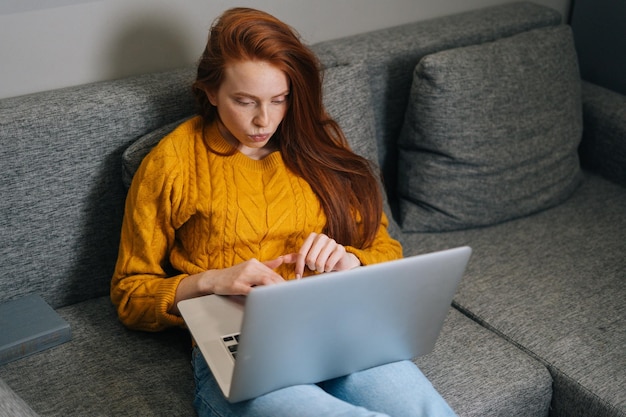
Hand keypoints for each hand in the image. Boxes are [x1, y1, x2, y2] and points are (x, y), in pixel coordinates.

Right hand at [171, 255, 294, 315]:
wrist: (213, 279)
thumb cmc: (233, 276)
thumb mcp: (249, 267)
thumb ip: (266, 264)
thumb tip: (281, 260)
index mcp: (255, 263)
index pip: (273, 273)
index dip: (284, 282)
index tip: (293, 289)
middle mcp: (250, 267)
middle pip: (271, 276)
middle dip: (282, 287)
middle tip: (292, 295)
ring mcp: (243, 275)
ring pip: (264, 281)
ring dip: (275, 289)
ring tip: (283, 298)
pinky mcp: (236, 285)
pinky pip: (251, 290)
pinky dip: (260, 295)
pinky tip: (266, 300)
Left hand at [294, 232, 360, 278]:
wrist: (340, 260)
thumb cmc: (321, 258)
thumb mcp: (308, 256)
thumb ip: (295, 257)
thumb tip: (281, 259)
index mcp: (312, 236)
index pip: (301, 254)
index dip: (299, 267)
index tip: (298, 276)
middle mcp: (322, 237)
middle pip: (310, 259)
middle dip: (312, 267)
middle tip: (316, 267)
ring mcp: (332, 242)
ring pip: (319, 262)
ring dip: (320, 269)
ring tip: (323, 267)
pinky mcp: (340, 249)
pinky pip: (329, 264)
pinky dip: (328, 269)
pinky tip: (330, 267)